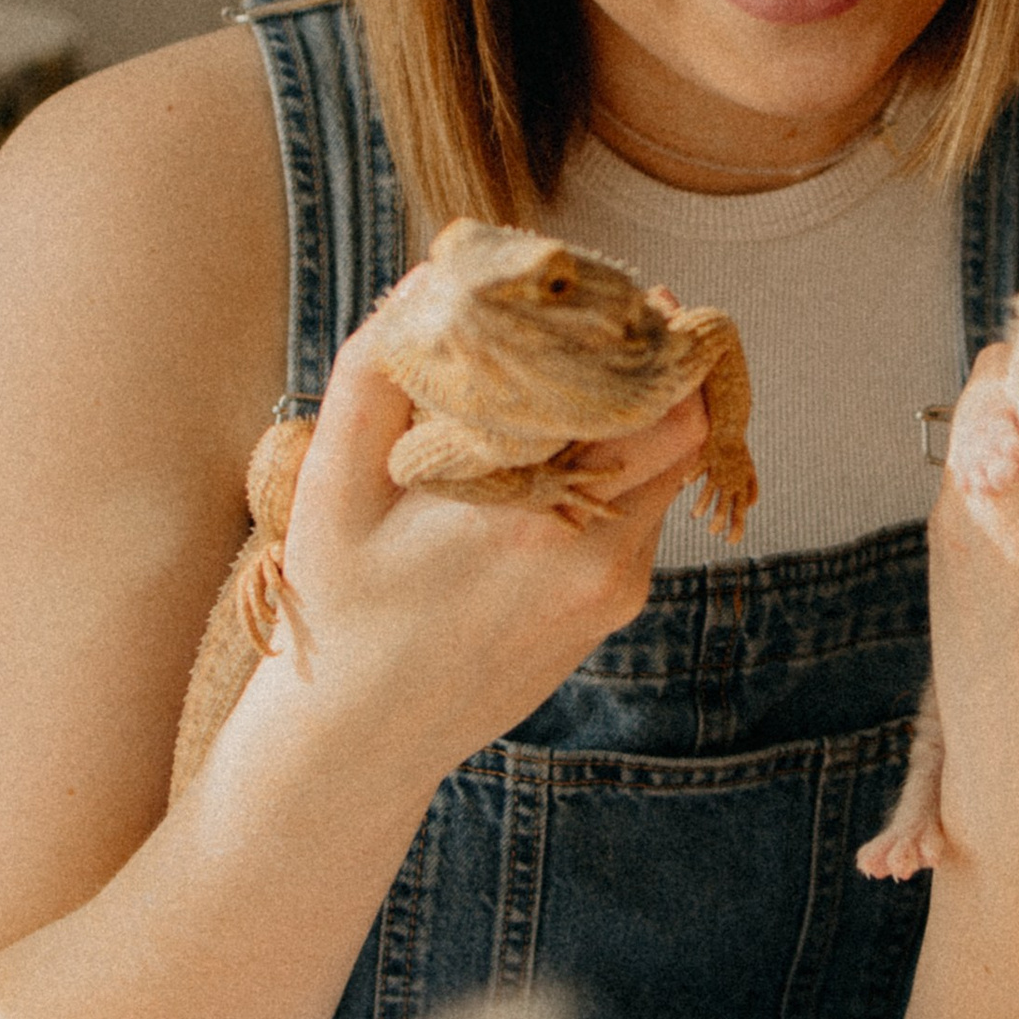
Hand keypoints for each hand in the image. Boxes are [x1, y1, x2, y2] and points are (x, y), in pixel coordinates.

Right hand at [250, 305, 710, 782]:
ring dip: (637, 418)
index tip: (621, 292)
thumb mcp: (332, 484)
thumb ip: (377, 372)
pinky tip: (557, 451)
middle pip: (686, 430)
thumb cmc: (339, 602)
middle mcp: (599, 555)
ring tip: (578, 374)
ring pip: (668, 471)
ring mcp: (615, 588)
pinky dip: (618, 468)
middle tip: (614, 317)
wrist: (361, 741)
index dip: (653, 337)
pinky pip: (641, 513)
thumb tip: (433, 277)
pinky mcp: (613, 607)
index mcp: (536, 517)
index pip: (658, 403)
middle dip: (657, 368)